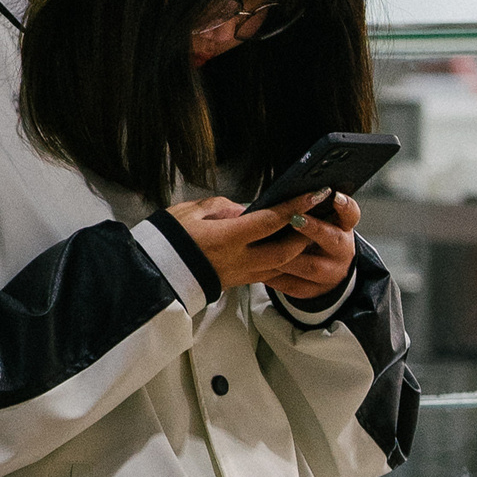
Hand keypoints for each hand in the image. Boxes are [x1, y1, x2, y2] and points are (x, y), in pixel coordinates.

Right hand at [166, 190, 358, 299]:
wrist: (155, 273)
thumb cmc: (169, 239)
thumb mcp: (192, 212)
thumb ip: (224, 207)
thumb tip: (248, 208)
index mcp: (226, 239)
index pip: (269, 222)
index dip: (294, 207)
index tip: (314, 193)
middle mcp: (238, 260)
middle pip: (284, 251)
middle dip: (305, 234)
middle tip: (321, 215)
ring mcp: (240, 275)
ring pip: (281, 267)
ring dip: (299, 251)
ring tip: (313, 231)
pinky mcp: (240, 283)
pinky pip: (271, 275)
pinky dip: (285, 262)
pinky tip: (293, 249)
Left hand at [269, 189, 358, 303]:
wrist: (326, 271)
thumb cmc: (314, 237)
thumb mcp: (319, 221)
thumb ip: (307, 209)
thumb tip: (283, 196)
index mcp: (343, 227)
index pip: (350, 214)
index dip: (344, 206)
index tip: (334, 196)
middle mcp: (342, 250)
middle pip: (332, 239)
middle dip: (313, 229)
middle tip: (294, 218)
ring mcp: (331, 273)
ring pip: (311, 266)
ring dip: (289, 256)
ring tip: (268, 247)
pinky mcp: (315, 291)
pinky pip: (294, 286)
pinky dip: (276, 277)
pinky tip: (260, 269)